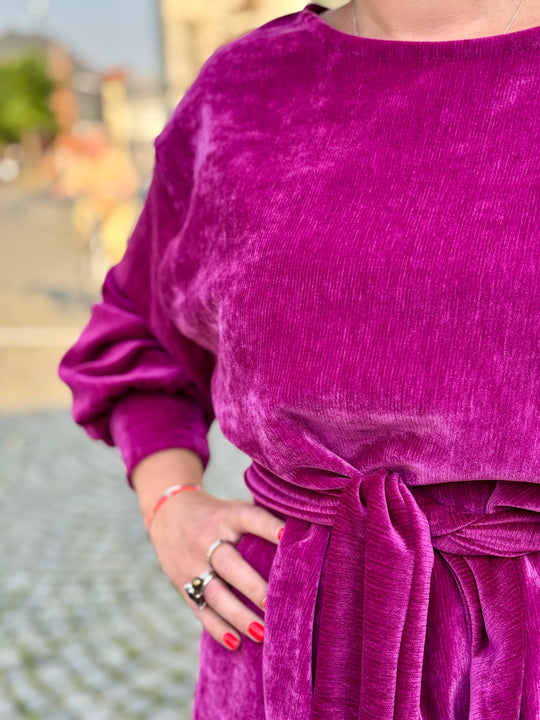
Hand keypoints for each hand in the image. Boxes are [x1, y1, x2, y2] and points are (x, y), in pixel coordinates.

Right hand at [147, 486, 283, 650]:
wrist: (167, 513)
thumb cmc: (216, 514)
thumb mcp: (232, 508)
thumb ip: (259, 524)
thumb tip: (304, 537)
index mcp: (225, 516)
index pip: (248, 518)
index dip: (267, 527)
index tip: (288, 536)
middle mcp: (206, 539)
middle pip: (229, 564)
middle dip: (252, 586)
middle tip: (276, 605)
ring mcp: (192, 564)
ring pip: (215, 593)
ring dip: (238, 615)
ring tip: (263, 633)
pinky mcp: (182, 584)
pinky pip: (200, 609)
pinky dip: (217, 628)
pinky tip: (236, 643)